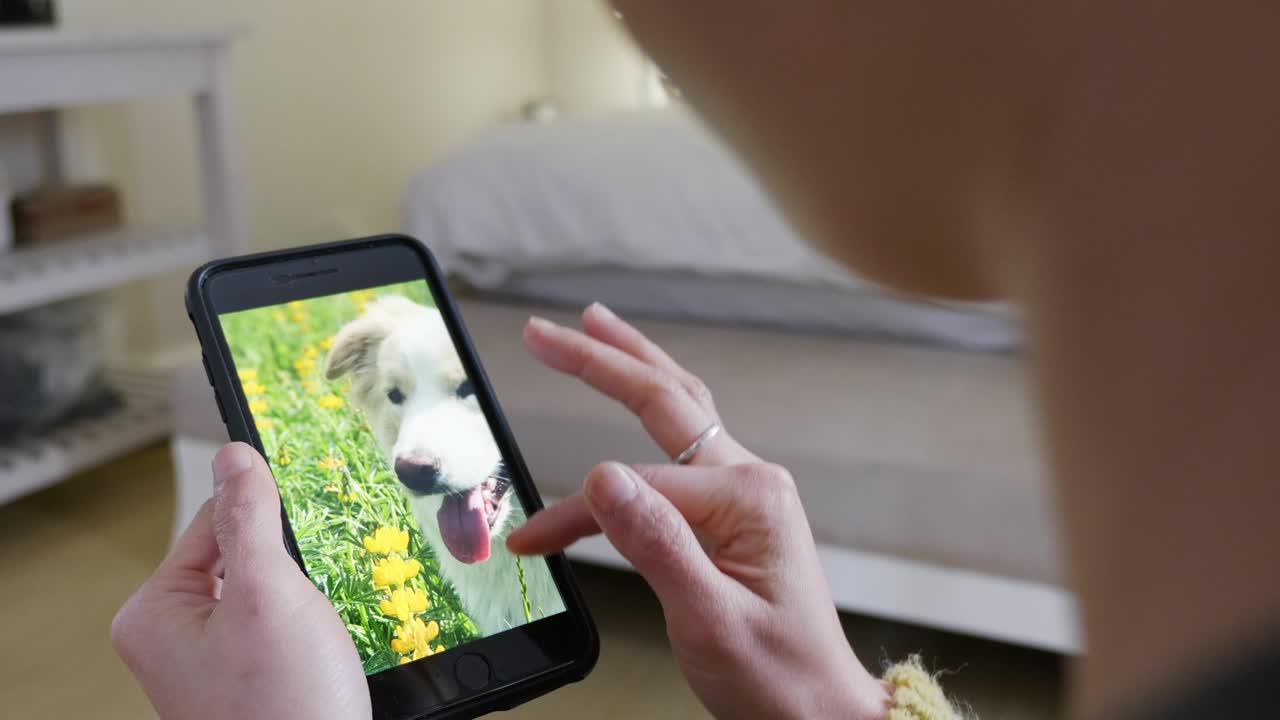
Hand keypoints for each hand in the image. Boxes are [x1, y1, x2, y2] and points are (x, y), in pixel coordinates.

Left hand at [112, 443, 369, 718]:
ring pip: (264, 593)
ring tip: (314, 632)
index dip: (264, 517)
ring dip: (301, 598)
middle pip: (240, 557)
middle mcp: (171, 638)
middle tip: (310, 596)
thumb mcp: (269, 591)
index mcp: (154, 612)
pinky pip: (275, 627)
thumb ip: (250, 516)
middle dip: (287, 567)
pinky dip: (304, 628)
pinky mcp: (243, 680)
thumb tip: (235, 456)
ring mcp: (207, 663)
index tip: (305, 518)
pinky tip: (318, 649)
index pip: (212, 523)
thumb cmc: (285, 707)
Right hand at [510, 304, 889, 719]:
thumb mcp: (708, 619)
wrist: (818, 712)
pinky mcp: (734, 513)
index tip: (530, 542)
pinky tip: (629, 406)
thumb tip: (600, 476)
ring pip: (679, 414)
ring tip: (591, 331)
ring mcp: (744, 493)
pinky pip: (680, 454)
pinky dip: (641, 429)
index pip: (635, 486)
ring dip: (632, 370)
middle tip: (548, 330)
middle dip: (605, 359)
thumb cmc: (777, 676)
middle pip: (667, 399)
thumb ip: (656, 544)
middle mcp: (749, 480)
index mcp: (748, 498)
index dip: (574, 511)